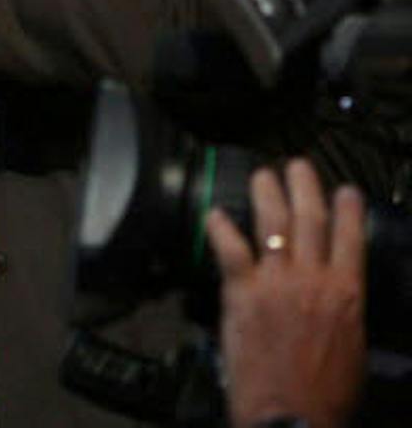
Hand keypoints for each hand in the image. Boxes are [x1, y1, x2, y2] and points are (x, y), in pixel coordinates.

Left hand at [207, 158, 364, 427]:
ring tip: (262, 174)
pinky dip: (220, 227)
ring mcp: (275, 282)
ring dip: (266, 193)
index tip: (345, 188)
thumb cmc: (327, 390)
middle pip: (309, 220)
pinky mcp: (241, 292)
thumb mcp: (353, 346)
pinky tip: (213, 212)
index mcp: (346, 294)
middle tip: (297, 165)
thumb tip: (340, 297)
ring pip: (270, 224)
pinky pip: (229, 249)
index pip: (350, 239)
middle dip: (304, 187)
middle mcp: (312, 279)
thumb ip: (344, 311)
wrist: (293, 413)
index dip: (348, 209)